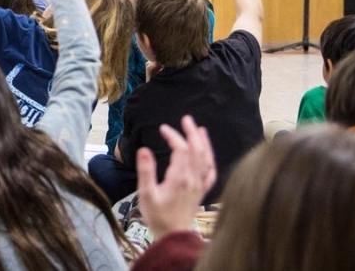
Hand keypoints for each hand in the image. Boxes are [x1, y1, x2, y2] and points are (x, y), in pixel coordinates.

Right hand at [136, 115, 216, 237]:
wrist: (174, 235)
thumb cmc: (158, 216)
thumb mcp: (146, 193)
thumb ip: (146, 171)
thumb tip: (144, 150)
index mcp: (180, 178)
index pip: (181, 150)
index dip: (174, 136)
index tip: (163, 128)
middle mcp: (193, 179)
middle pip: (197, 151)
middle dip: (192, 133)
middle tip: (186, 119)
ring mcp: (199, 185)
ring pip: (206, 159)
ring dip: (203, 143)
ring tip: (199, 129)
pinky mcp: (201, 191)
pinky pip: (210, 172)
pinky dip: (210, 160)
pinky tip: (208, 154)